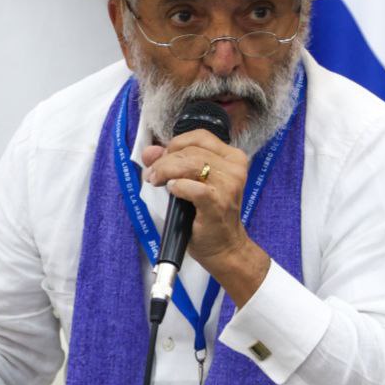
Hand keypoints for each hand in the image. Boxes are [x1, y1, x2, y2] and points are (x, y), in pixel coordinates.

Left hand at [142, 129, 270, 305]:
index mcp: (232, 158)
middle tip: (152, 175)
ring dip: (166, 171)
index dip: (175, 144)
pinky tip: (172, 190)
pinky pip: (192, 187)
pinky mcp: (218, 202)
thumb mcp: (191, 183)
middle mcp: (234, 168)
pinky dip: (177, 187)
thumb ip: (171, 163)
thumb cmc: (208, 216)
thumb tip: (150, 151)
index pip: (199, 136)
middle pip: (191, 151)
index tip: (161, 158)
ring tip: (156, 181)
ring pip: (190, 164)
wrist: (224, 247)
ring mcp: (228, 185)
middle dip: (164, 160)